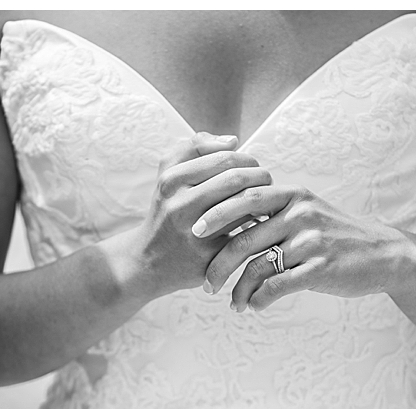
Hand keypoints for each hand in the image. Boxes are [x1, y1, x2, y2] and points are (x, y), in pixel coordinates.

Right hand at [110, 132, 272, 302]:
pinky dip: (256, 224)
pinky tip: (258, 220)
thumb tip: (232, 141)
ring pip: (241, 205)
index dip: (246, 159)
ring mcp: (193, 232)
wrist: (148, 261)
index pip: (223, 158)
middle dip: (259, 176)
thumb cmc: (167, 212)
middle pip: (235, 179)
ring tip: (265, 197)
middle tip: (266, 180)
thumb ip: (194, 148)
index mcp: (171, 181)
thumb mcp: (168, 175)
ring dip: (261, 199)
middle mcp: (179, 205)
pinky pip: (242, 233)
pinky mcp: (208, 256)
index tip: (253, 165)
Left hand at [198, 186, 412, 310]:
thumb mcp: (305, 212)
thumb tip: (226, 217)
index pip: (243, 198)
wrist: (383, 254)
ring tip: (232, 304)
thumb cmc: (334, 235)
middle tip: (205, 283)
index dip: (215, 214)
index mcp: (291, 195)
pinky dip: (261, 298)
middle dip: (217, 263)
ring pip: (258, 266)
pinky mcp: (321, 267)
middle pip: (243, 238)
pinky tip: (255, 306)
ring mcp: (311, 240)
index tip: (192, 232)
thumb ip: (271, 211)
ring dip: (239, 290)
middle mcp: (299, 213)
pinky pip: (278, 285)